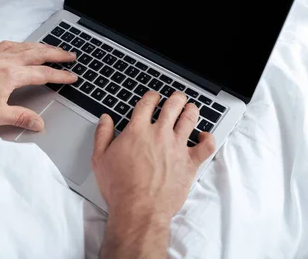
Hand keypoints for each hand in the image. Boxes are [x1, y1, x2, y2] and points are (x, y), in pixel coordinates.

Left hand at [0, 41, 77, 130]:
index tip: (73, 77)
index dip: (60, 76)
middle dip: (57, 54)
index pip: (43, 74)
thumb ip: (20, 118)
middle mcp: (8, 61)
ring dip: (43, 46)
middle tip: (71, 55)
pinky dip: (22, 44)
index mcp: (13, 75)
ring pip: (26, 47)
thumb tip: (39, 124)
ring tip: (53, 48)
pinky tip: (22, 46)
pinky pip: (10, 45)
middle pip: (39, 54)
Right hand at [92, 90, 215, 218]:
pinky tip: (203, 136)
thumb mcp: (100, 159)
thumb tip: (105, 120)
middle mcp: (159, 134)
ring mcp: (177, 147)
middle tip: (176, 98)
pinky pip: (206, 145)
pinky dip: (207, 138)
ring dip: (191, 110)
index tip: (153, 97)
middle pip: (173, 105)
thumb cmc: (120, 188)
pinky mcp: (190, 162)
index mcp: (138, 130)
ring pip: (190, 118)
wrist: (139, 210)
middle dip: (176, 98)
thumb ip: (102, 135)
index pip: (147, 103)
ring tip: (190, 108)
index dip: (151, 96)